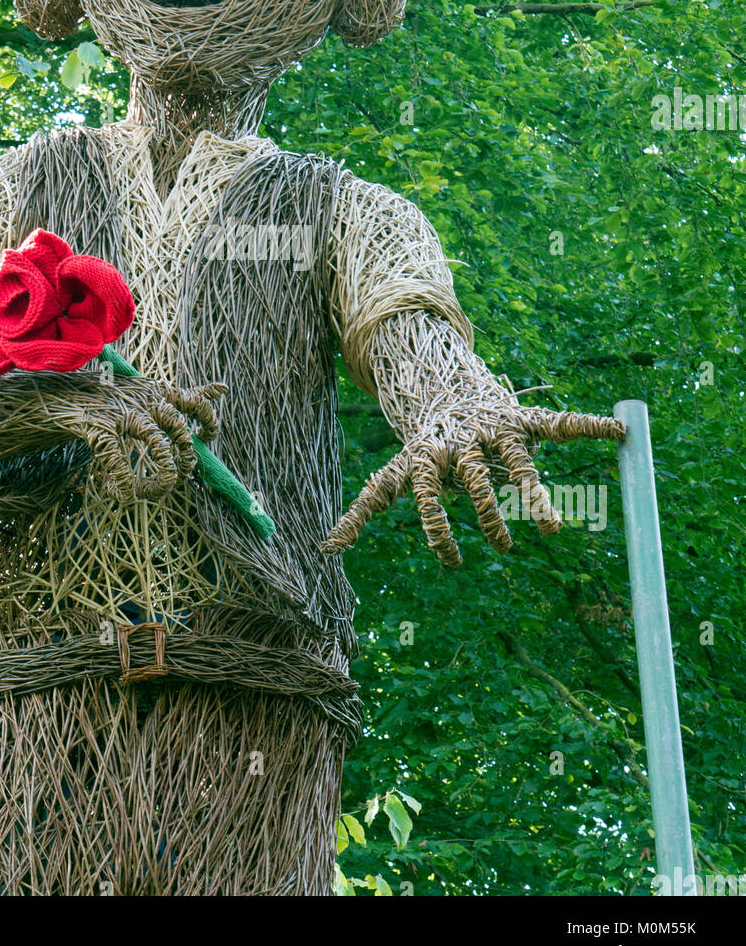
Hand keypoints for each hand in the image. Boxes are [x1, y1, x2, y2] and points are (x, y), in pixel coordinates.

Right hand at [57, 376, 226, 506]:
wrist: (70, 394)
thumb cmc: (118, 396)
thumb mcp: (154, 390)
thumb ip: (186, 394)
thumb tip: (224, 388)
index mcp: (160, 393)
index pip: (195, 402)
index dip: (209, 421)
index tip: (208, 438)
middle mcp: (145, 402)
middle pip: (178, 428)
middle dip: (187, 454)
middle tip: (186, 471)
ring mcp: (123, 415)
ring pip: (156, 442)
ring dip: (166, 469)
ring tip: (167, 484)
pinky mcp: (100, 429)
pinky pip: (117, 461)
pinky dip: (124, 483)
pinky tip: (125, 495)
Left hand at [322, 406, 624, 565]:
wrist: (437, 382)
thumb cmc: (419, 443)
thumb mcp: (391, 473)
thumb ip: (363, 510)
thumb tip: (326, 548)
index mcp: (428, 459)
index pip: (430, 498)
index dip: (439, 528)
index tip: (452, 562)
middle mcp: (463, 445)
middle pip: (476, 484)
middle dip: (489, 518)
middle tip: (503, 549)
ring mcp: (494, 431)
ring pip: (518, 462)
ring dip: (535, 494)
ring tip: (553, 530)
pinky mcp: (522, 419)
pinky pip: (559, 423)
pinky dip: (589, 426)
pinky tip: (620, 432)